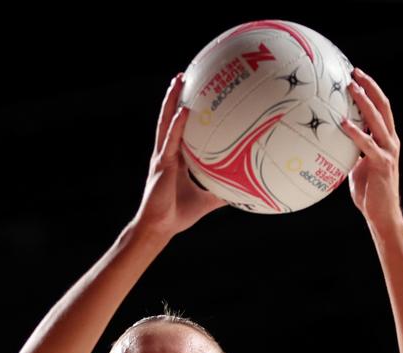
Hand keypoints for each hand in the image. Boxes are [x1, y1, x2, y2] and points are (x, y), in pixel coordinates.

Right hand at [133, 73, 228, 237]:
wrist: (160, 227)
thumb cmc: (177, 215)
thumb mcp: (206, 202)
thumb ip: (221, 194)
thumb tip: (243, 193)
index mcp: (176, 160)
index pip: (181, 130)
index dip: (185, 112)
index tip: (194, 93)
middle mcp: (167, 153)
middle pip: (171, 118)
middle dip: (176, 97)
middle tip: (185, 75)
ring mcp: (162, 157)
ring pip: (166, 122)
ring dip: (172, 101)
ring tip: (178, 80)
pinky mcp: (162, 164)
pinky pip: (171, 140)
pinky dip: (177, 125)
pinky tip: (184, 110)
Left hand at [341, 69, 402, 230]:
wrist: (382, 215)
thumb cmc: (369, 194)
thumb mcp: (357, 168)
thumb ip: (351, 154)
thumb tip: (332, 145)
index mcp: (386, 140)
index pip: (381, 109)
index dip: (371, 91)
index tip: (357, 77)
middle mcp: (390, 141)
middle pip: (383, 107)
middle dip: (369, 87)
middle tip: (354, 72)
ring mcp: (388, 151)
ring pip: (378, 119)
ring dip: (364, 101)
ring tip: (351, 87)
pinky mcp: (382, 163)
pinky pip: (367, 144)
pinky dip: (355, 132)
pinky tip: (342, 123)